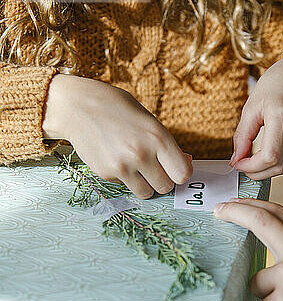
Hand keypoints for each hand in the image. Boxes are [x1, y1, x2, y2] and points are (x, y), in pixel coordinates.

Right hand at [43, 74, 192, 198]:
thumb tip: (186, 164)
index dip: (180, 173)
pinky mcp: (106, 174)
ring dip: (145, 184)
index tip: (174, 169)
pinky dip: (124, 178)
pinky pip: (125, 187)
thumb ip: (166, 144)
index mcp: (158, 136)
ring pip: (147, 193)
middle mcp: (141, 154)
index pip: (182, 174)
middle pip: (166, 187)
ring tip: (136, 166)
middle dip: (162, 180)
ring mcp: (123, 166)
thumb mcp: (148, 120)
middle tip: (154, 168)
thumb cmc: (117, 109)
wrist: (78, 107)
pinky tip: (116, 159)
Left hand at [231, 53, 282, 178]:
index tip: (241, 165)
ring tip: (277, 152)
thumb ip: (242, 136)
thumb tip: (237, 161)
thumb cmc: (276, 85)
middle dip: (261, 172)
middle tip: (251, 165)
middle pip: (282, 167)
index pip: (269, 157)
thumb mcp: (252, 106)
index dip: (251, 168)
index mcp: (282, 115)